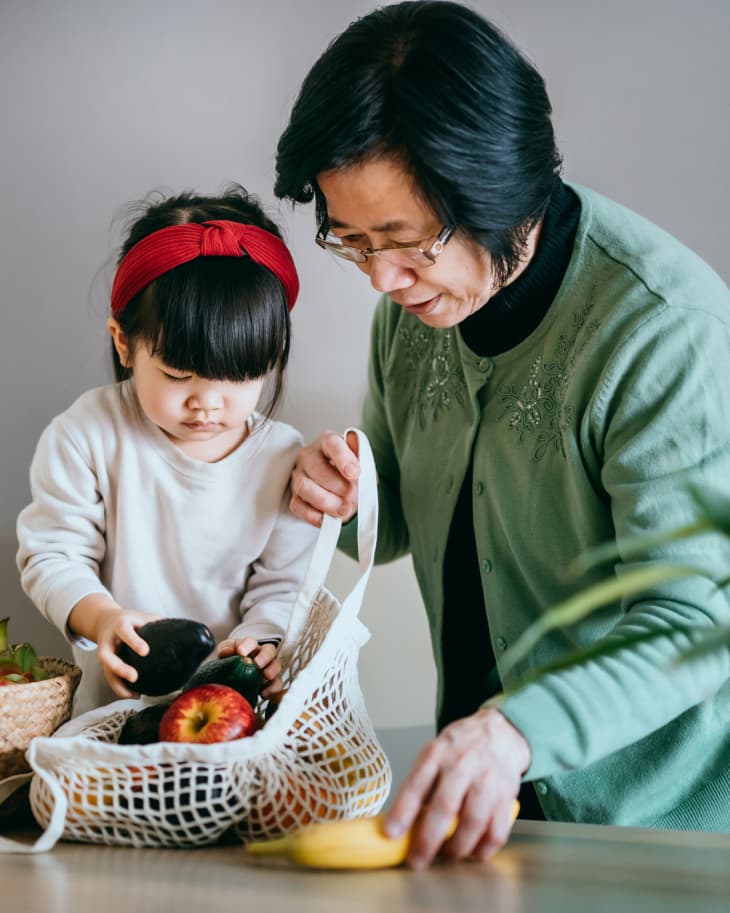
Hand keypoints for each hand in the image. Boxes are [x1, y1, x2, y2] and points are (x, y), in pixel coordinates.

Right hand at [92, 604, 161, 698]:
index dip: (133, 641)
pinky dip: (121, 688)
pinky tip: (134, 695)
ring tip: (134, 694)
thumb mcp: (142, 617)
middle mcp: (108, 640)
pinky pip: (110, 679)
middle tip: (134, 677)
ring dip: (118, 684)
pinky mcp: (105, 665)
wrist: (105, 621)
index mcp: (120, 624)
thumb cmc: (130, 620)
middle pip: (106, 656)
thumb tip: (184, 630)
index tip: (145, 651)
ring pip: (105, 671)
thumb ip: (159, 623)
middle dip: (119, 668)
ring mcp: (104, 653)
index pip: (124, 631)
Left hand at [217, 636, 282, 697]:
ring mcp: (267, 670)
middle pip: (269, 650)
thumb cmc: (226, 666)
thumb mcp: (222, 656)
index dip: (247, 645)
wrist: (227, 685)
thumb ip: (224, 650)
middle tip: (257, 663)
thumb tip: (225, 651)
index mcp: (248, 648)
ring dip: (273, 670)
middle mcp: (261, 656)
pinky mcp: (270, 685)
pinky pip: (277, 685)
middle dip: (265, 656)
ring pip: (277, 666)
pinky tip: (264, 694)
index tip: (240, 652)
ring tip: (267, 675)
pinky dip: (273, 688)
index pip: (251, 642)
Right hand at [290, 430, 359, 526]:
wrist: (339, 486)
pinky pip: (298, 506)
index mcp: (327, 442)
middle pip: (317, 468)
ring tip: (343, 510)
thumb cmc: (349, 471)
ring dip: (326, 502)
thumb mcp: (362, 463)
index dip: (344, 459)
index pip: (332, 444)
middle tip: (352, 497)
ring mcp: (298, 475)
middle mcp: (309, 455)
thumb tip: (360, 472)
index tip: (355, 474)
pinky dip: (315, 515)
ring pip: (304, 487)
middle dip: (337, 486)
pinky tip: (328, 518)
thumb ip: (364, 464)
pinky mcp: (294, 496)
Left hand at [383, 707, 529, 868]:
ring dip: (457, 847)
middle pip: (444, 807)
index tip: (391, 833)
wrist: (500, 732)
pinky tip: (473, 851)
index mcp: (436, 754)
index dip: (402, 811)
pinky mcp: (507, 796)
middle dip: (428, 839)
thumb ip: (420, 784)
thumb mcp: (433, 753)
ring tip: (446, 855)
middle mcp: (462, 764)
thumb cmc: (460, 747)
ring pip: (472, 822)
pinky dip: (484, 849)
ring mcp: (487, 780)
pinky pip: (496, 831)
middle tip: (417, 860)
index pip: (416, 784)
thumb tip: (400, 823)